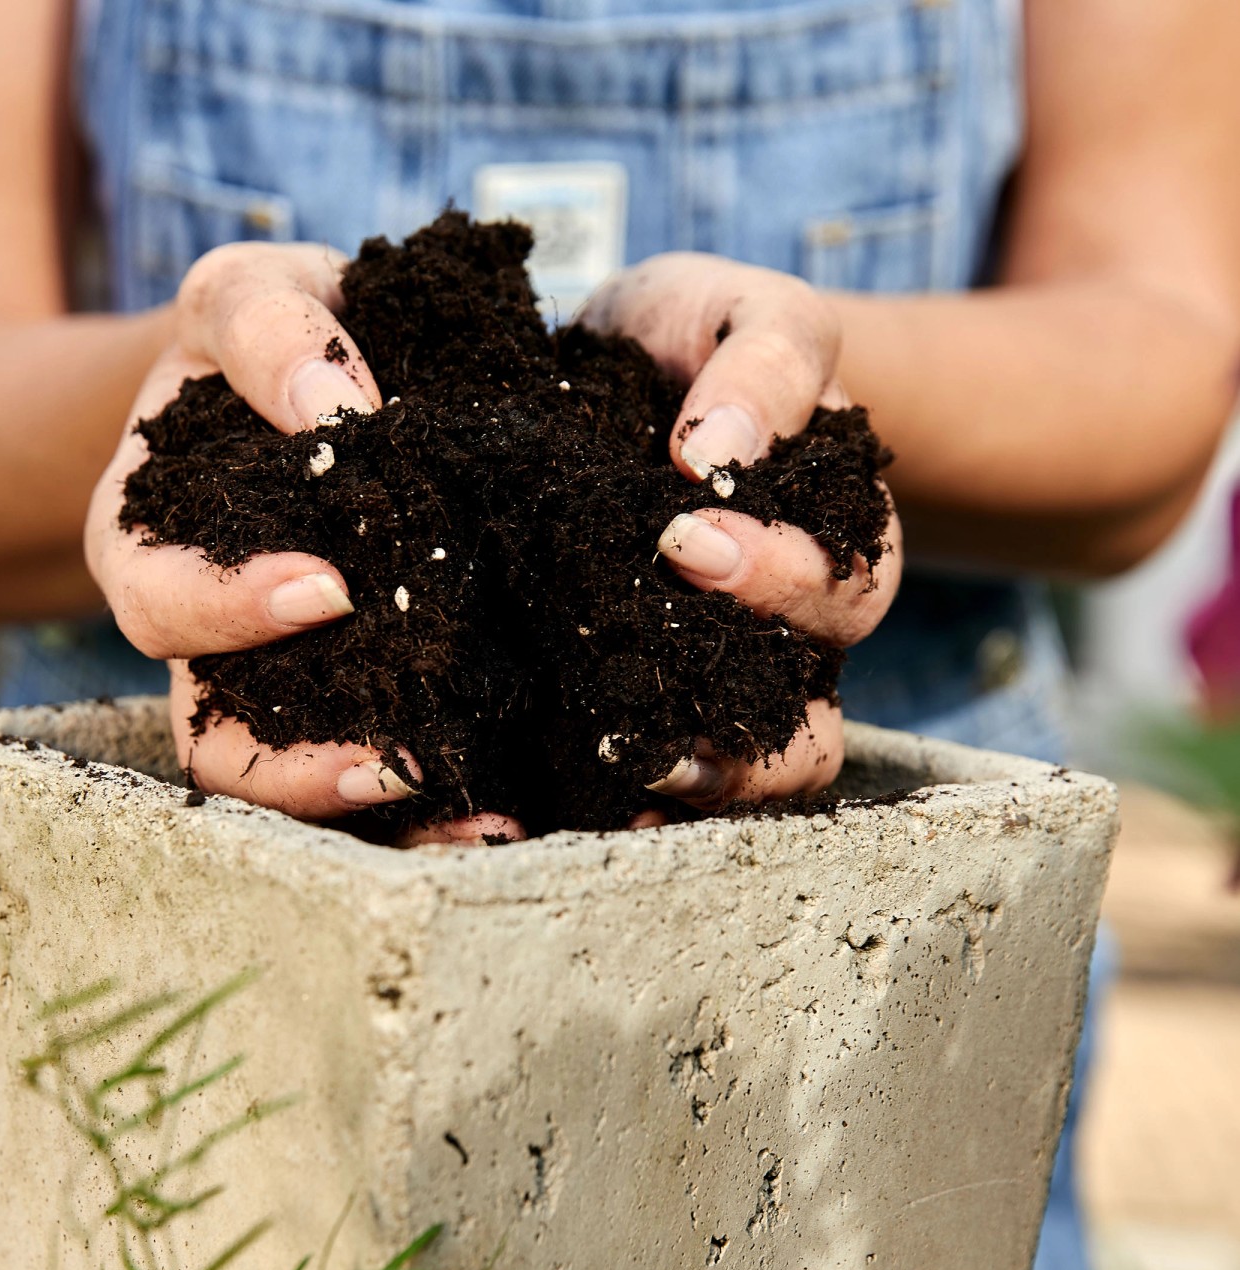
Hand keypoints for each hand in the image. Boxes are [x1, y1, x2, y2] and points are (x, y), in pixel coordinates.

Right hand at [86, 244, 522, 842]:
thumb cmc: (271, 333)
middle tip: (400, 760)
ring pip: (302, 786)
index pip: (161, 607)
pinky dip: (440, 802)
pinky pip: (384, 769)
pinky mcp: (364, 700)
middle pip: (217, 745)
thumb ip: (269, 329)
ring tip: (481, 817)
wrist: (319, 377)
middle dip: (302, 768)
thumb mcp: (247, 294)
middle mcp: (210, 641)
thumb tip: (341, 413)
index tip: (331, 588)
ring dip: (385, 810)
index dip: (229, 612)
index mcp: (153, 548)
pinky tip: (511, 809)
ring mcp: (284, 684)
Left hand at [582, 254, 903, 806]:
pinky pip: (667, 772)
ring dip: (710, 778)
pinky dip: (638, 795)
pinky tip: (590, 793)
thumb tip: (719, 452)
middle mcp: (790, 628)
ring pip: (759, 766)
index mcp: (833, 537)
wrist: (624, 369)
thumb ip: (764, 361)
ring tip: (637, 767)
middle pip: (813, 711)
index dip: (776, 577)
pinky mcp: (643, 697)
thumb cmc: (698, 336)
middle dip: (745, 711)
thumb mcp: (745, 309)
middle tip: (648, 670)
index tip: (681, 536)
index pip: (845, 587)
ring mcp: (721, 674)